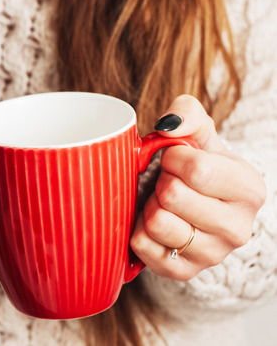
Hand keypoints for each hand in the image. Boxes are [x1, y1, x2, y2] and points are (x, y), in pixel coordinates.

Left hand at [130, 95, 266, 280]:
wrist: (193, 204)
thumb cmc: (196, 165)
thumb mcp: (198, 132)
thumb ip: (187, 114)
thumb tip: (169, 125)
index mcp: (249, 190)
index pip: (196, 169)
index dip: (173, 157)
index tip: (176, 159)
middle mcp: (238, 229)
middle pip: (172, 196)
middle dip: (161, 181)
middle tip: (167, 182)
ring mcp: (212, 255)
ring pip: (156, 222)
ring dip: (150, 205)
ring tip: (162, 202)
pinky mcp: (183, 273)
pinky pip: (142, 246)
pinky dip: (138, 229)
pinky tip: (153, 222)